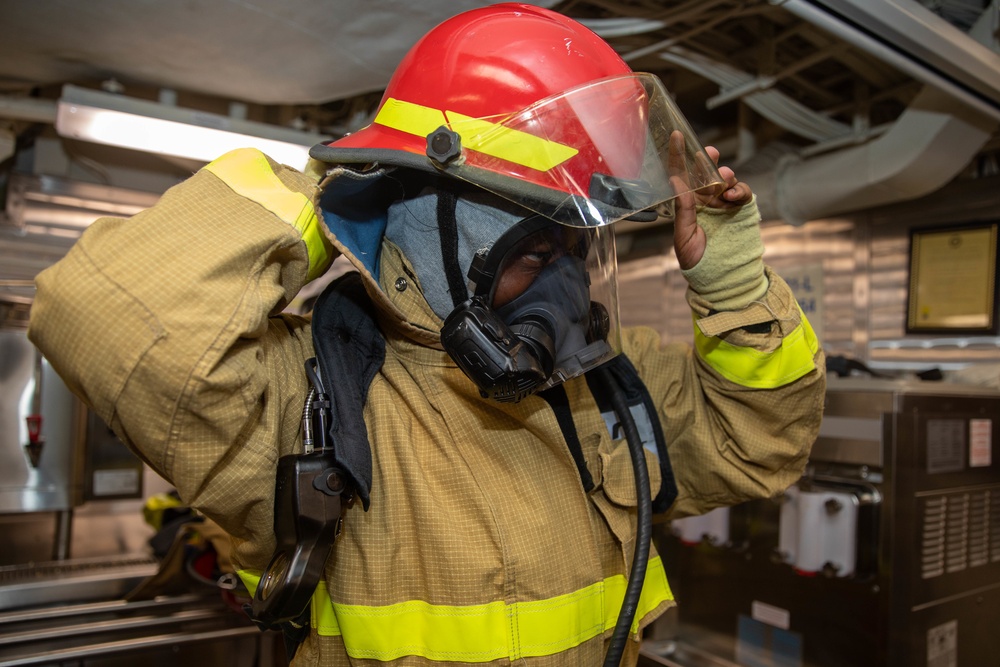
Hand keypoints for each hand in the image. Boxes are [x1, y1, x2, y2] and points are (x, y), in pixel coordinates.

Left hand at [669, 130, 752, 269]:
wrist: (720, 277)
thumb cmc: (696, 260)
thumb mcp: (684, 235)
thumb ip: (683, 209)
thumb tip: (676, 182)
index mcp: (686, 204)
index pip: (681, 176)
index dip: (679, 156)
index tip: (676, 136)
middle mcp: (704, 200)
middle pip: (706, 172)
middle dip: (708, 160)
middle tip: (710, 152)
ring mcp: (723, 204)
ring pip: (725, 180)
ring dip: (725, 176)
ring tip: (724, 183)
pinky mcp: (740, 210)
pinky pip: (740, 192)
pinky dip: (738, 190)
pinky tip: (732, 196)